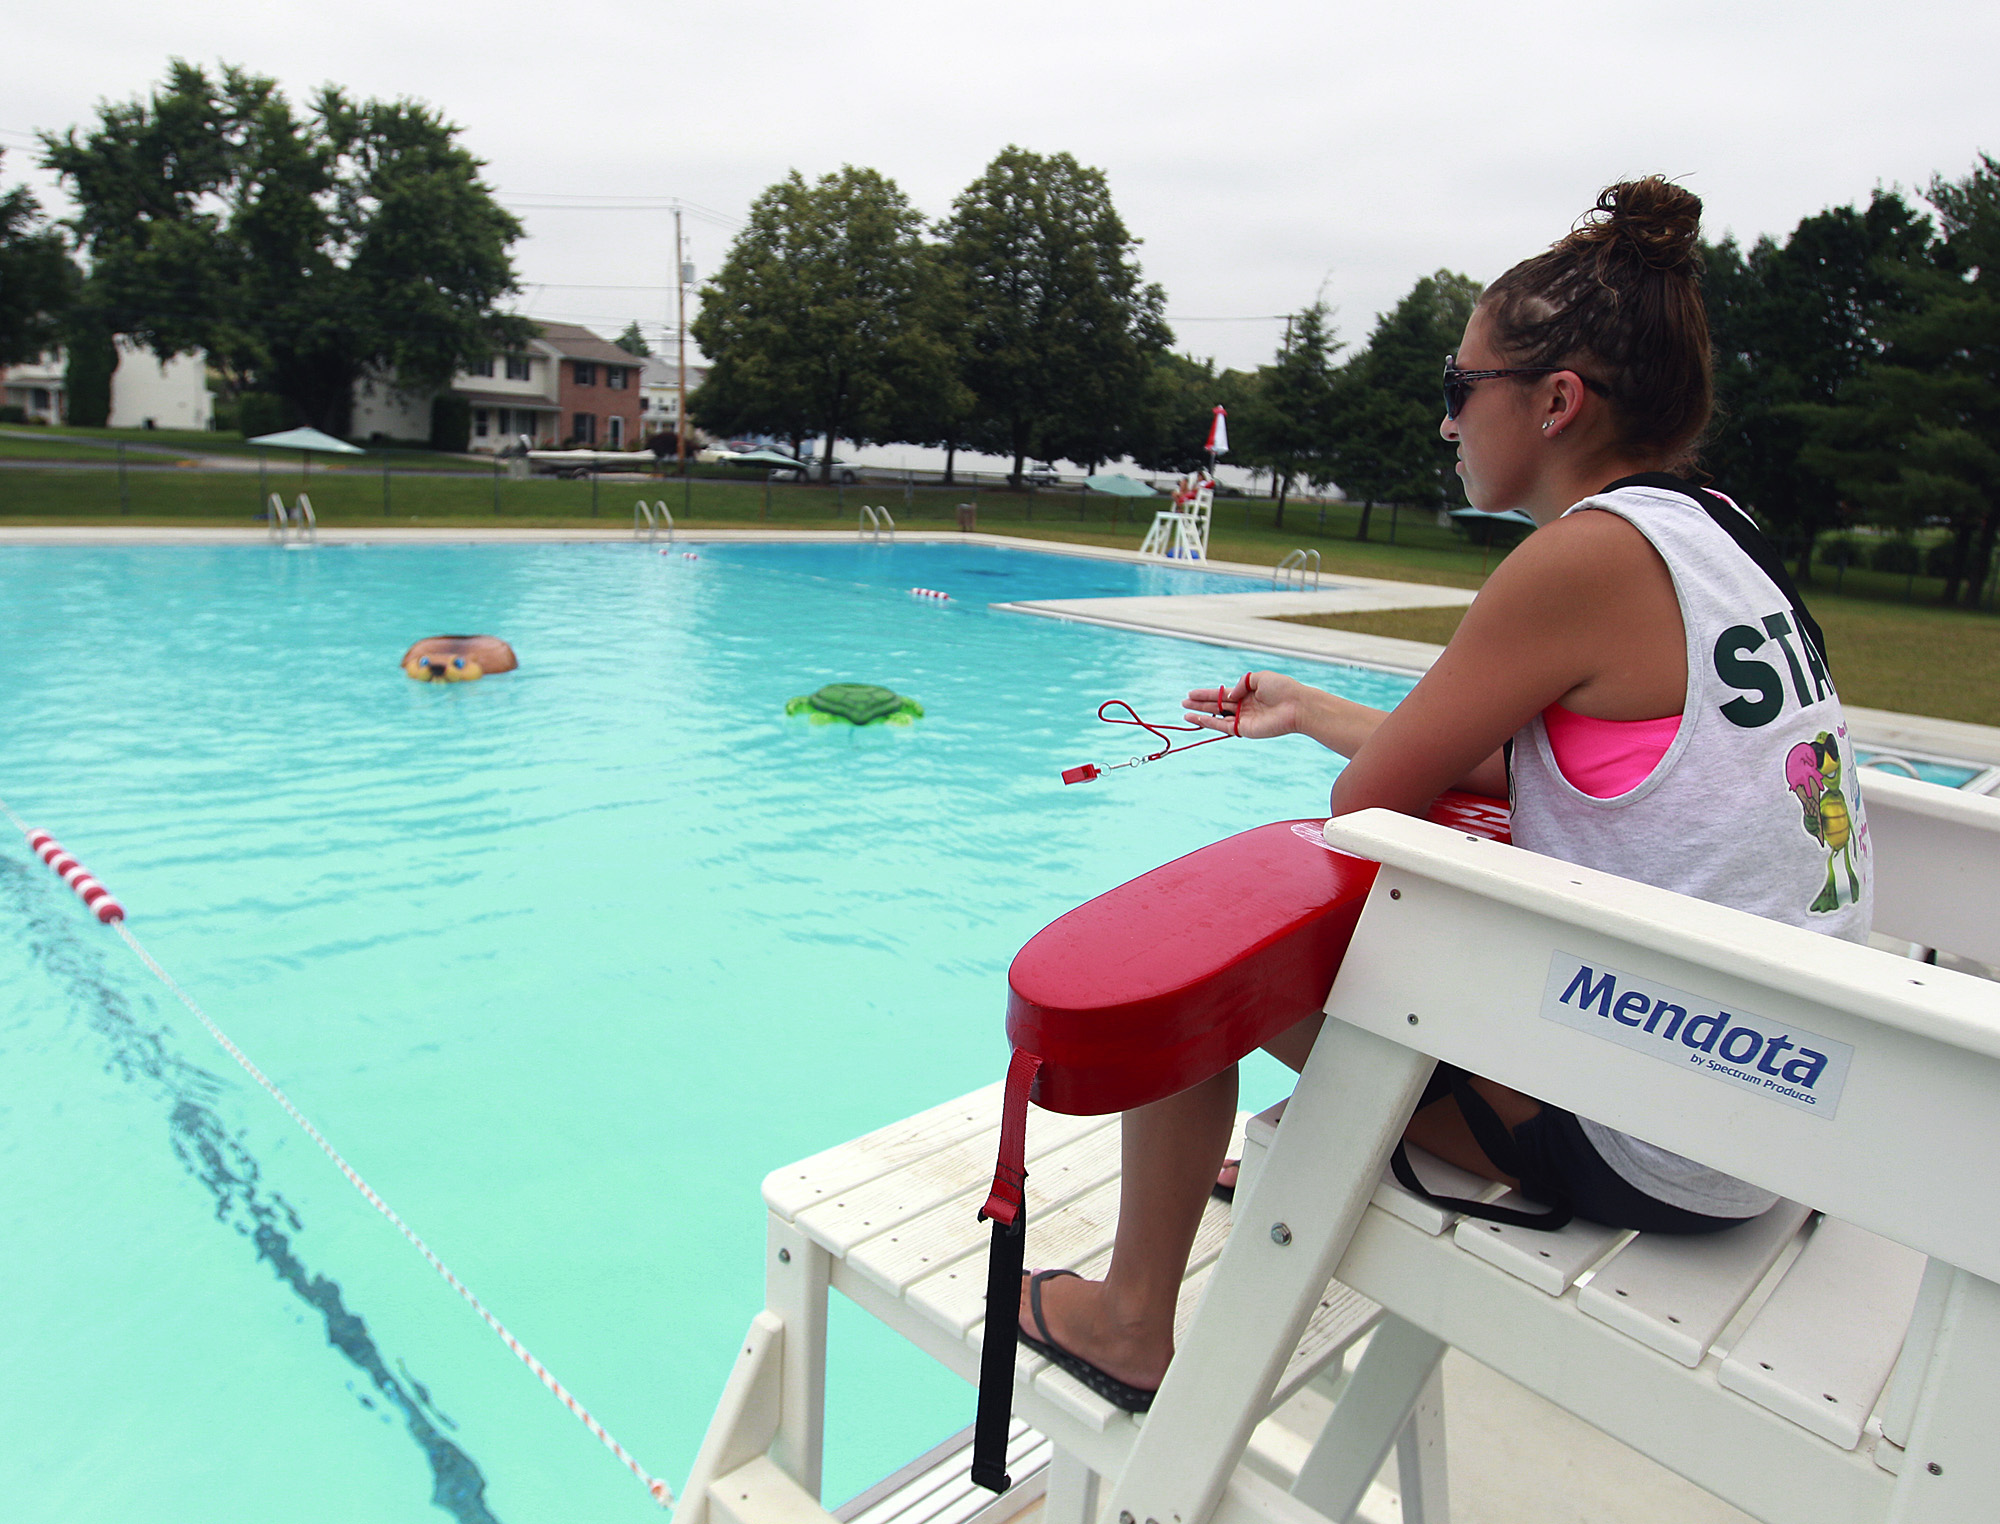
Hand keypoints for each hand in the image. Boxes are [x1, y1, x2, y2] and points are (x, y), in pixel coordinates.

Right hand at [1184, 671, 1314, 739]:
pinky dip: (1210, 723)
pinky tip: (1198, 719)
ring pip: (1217, 717)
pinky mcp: (1245, 730)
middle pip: (1217, 705)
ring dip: (1201, 715)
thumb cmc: (1283, 689)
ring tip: (1185, 713)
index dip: (1207, 693)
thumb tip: (1229, 694)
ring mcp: (1243, 719)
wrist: (1297, 706)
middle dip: (1200, 704)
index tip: (1191, 693)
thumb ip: (1241, 683)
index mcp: (1247, 693)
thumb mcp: (1260, 677)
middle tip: (1184, 702)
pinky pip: (1223, 726)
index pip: (1223, 693)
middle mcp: (1244, 706)